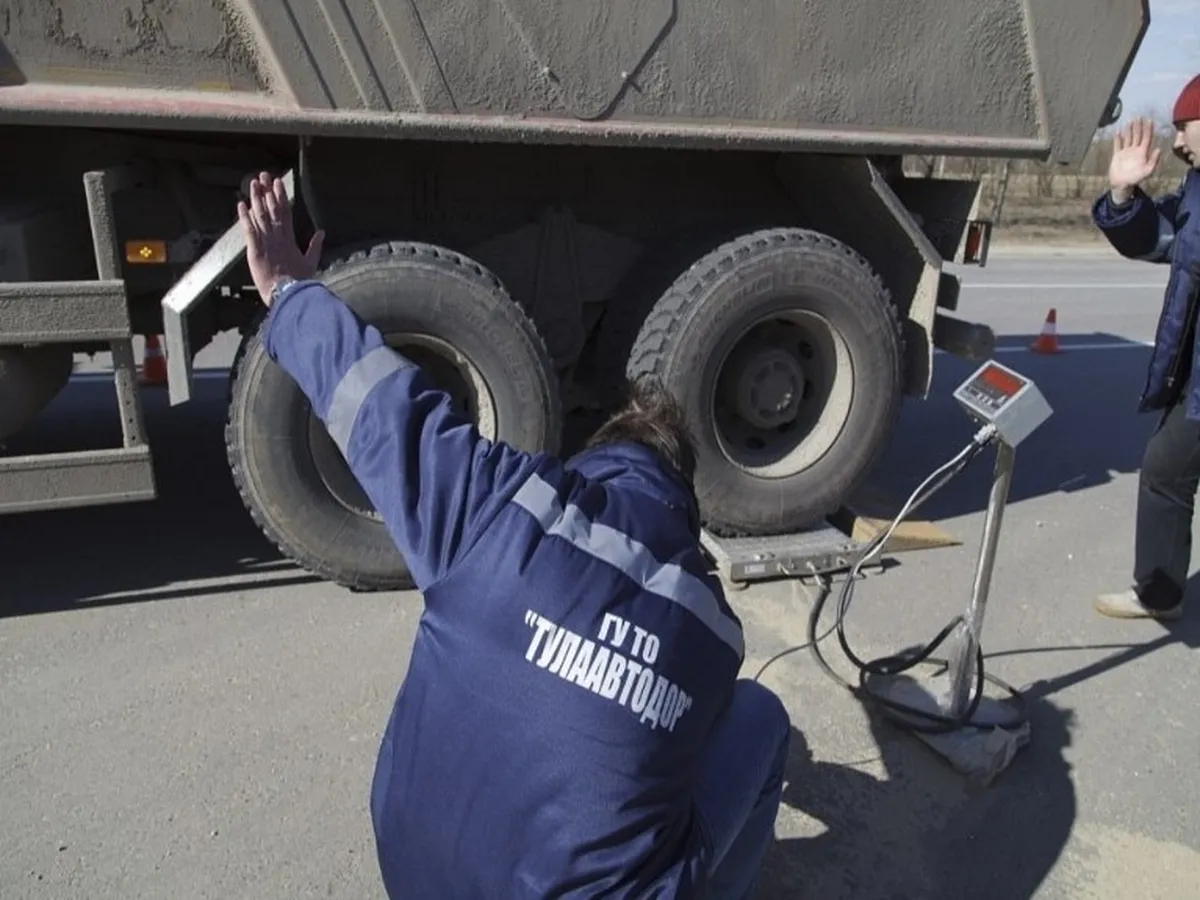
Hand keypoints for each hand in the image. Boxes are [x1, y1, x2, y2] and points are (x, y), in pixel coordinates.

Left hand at [237, 171, 324, 305]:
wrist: (287, 294)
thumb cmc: (299, 282)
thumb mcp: (311, 263)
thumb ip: (315, 247)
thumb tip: (322, 232)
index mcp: (290, 239)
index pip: (285, 212)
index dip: (281, 195)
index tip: (278, 182)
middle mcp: (277, 237)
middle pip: (272, 209)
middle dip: (267, 191)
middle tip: (263, 175)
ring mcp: (266, 243)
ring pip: (260, 216)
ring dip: (255, 198)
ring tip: (252, 183)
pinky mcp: (255, 251)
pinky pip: (249, 230)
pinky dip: (244, 217)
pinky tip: (241, 204)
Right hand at [1108, 117, 1160, 201]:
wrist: (1122, 185)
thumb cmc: (1136, 179)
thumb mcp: (1147, 172)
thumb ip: (1154, 161)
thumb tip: (1158, 149)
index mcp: (1142, 153)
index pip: (1146, 138)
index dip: (1148, 129)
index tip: (1148, 120)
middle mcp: (1135, 150)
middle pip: (1137, 135)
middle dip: (1138, 126)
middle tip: (1138, 117)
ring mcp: (1126, 152)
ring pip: (1128, 138)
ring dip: (1129, 130)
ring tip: (1129, 120)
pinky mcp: (1117, 155)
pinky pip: (1117, 145)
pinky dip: (1117, 138)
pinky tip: (1118, 131)